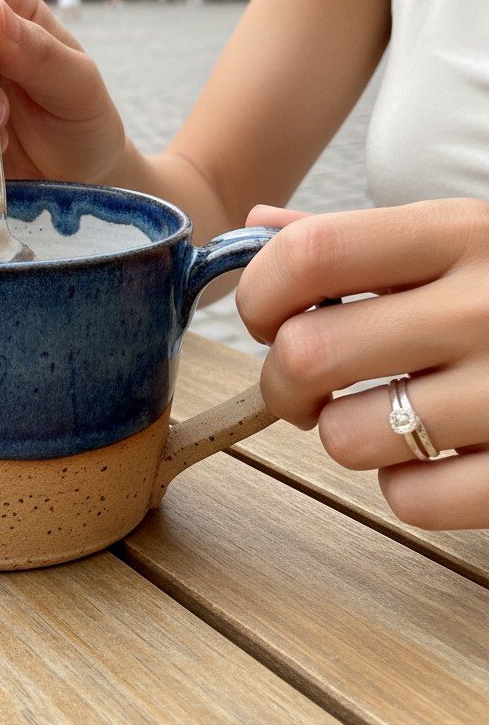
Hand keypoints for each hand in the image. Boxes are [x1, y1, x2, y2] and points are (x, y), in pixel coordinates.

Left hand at [236, 199, 488, 529]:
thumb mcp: (455, 235)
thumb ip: (354, 235)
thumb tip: (257, 225)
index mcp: (457, 233)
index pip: (307, 254)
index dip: (258, 292)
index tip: (266, 316)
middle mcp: (485, 307)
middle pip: (307, 353)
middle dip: (282, 380)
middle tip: (304, 383)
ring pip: (346, 437)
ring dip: (344, 433)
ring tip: (381, 413)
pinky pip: (410, 499)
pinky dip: (404, 486)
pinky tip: (434, 454)